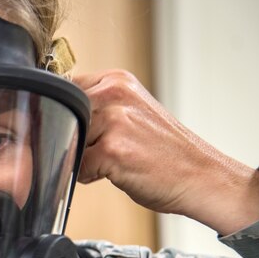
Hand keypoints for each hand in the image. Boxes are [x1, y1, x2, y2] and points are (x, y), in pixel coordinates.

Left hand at [74, 70, 258, 235]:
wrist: (201, 176)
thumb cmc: (167, 151)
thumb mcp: (133, 112)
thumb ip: (99, 108)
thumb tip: (57, 116)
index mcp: (117, 81)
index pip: (66, 93)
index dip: (69, 117)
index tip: (85, 131)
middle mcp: (114, 94)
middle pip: (64, 120)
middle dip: (76, 141)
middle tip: (105, 151)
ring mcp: (114, 120)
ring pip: (70, 143)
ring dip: (84, 159)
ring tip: (114, 161)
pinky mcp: (112, 149)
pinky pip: (79, 167)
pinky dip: (91, 176)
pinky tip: (117, 172)